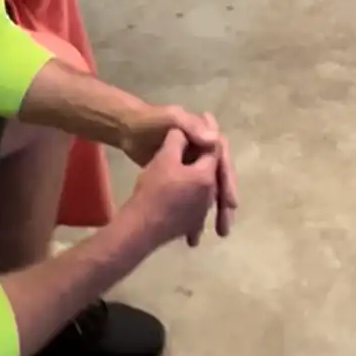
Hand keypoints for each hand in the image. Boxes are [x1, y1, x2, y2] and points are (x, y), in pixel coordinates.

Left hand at [122, 106, 237, 237]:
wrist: (124, 130)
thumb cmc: (147, 123)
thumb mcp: (171, 118)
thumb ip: (191, 127)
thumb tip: (216, 138)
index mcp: (203, 138)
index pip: (221, 162)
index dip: (227, 182)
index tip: (230, 204)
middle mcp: (200, 152)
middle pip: (216, 181)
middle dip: (222, 205)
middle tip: (224, 230)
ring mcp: (188, 166)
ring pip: (204, 193)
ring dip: (208, 215)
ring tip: (207, 237)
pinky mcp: (176, 176)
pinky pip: (189, 199)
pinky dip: (190, 216)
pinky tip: (190, 235)